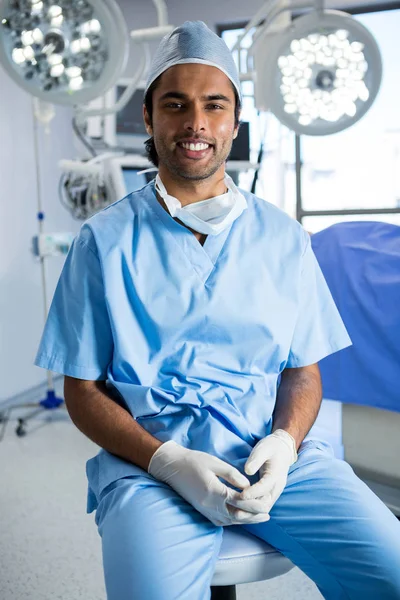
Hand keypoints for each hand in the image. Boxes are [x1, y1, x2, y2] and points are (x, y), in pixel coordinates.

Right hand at [148, 440, 270, 525]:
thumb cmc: (193, 461)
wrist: (172, 467)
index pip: (240, 501)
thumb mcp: (215, 463)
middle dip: (253, 516)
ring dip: (246, 520)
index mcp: (214, 491)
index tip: (267, 501)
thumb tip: (248, 486)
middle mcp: (210, 505)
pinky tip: (241, 518)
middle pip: (237, 516)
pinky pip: (221, 521)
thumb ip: (232, 475)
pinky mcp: (202, 511)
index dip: (254, 503)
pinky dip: (233, 521)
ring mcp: (205, 510)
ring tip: (260, 518)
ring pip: (229, 521)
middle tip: (267, 513)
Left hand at [234, 430, 297, 514]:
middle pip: (264, 504)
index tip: (239, 495)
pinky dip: (251, 510)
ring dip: (249, 511)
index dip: (251, 493)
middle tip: (233, 503)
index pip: (264, 488)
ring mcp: (273, 492)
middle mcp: (276, 487)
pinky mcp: (269, 494)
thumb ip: (256, 459)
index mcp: (275, 475)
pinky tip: (238, 508)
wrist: (282, 450)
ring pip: (263, 509)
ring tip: (233, 510)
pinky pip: (261, 506)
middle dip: (249, 506)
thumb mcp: (263, 449)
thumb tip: (247, 471)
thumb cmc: (270, 448)